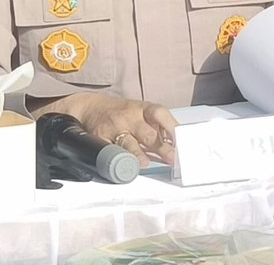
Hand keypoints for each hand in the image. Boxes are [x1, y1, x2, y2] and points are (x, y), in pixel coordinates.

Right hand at [41, 92, 176, 166]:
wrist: (91, 107)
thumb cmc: (122, 113)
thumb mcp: (141, 113)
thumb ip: (157, 129)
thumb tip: (176, 148)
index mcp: (143, 109)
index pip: (161, 114)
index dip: (172, 127)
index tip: (182, 141)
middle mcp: (130, 117)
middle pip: (147, 133)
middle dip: (161, 147)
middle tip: (172, 158)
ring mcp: (115, 128)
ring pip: (128, 143)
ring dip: (138, 154)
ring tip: (145, 163)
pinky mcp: (101, 139)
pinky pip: (110, 152)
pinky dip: (118, 160)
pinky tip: (125, 166)